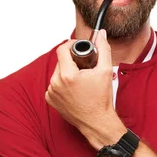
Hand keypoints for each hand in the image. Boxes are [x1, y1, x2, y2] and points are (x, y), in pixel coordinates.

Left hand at [45, 30, 125, 147]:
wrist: (97, 122)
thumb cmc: (101, 101)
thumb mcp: (105, 71)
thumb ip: (103, 50)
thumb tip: (101, 34)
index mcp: (67, 75)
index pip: (62, 50)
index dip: (71, 45)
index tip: (77, 47)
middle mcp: (56, 84)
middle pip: (60, 61)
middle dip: (72, 61)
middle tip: (84, 66)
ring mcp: (51, 92)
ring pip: (57, 73)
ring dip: (67, 72)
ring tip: (80, 79)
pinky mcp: (50, 100)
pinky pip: (54, 85)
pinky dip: (62, 84)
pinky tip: (73, 89)